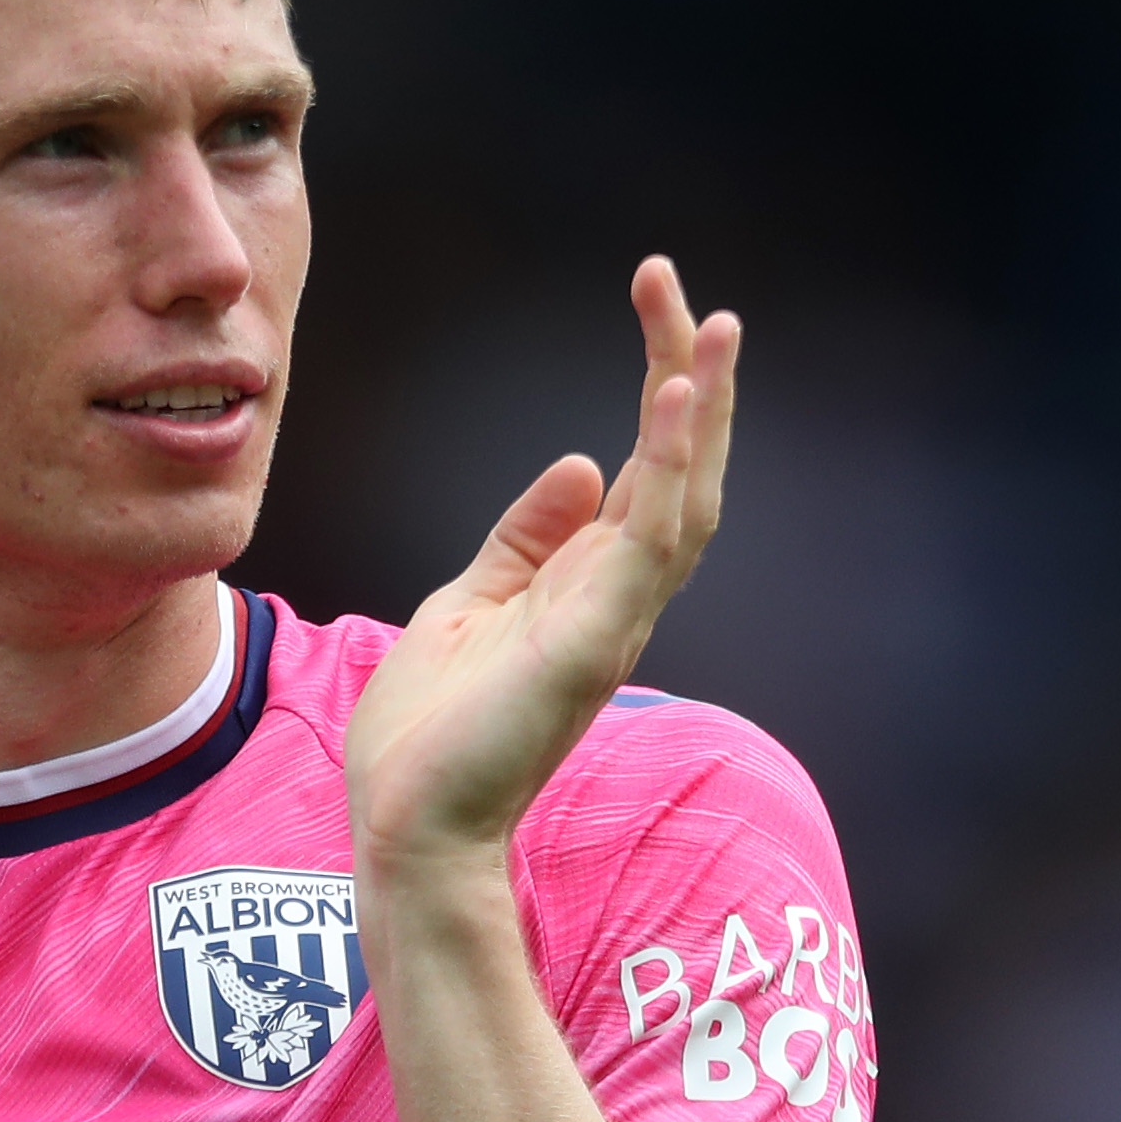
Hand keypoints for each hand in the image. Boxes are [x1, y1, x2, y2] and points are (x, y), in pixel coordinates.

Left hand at [346, 258, 736, 873]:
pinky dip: (669, 468)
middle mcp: (618, 598)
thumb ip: (525, 538)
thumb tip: (580, 465)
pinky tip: (675, 401)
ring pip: (686, 498)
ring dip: (703, 411)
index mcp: (590, 586)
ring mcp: (614, 620)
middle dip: (691, 380)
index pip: (648, 472)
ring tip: (714, 327)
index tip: (653, 304)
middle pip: (682, 472)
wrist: (405, 825)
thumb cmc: (430, 734)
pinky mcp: (593, 641)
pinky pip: (650, 542)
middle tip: (689, 296)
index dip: (661, 389)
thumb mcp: (468, 605)